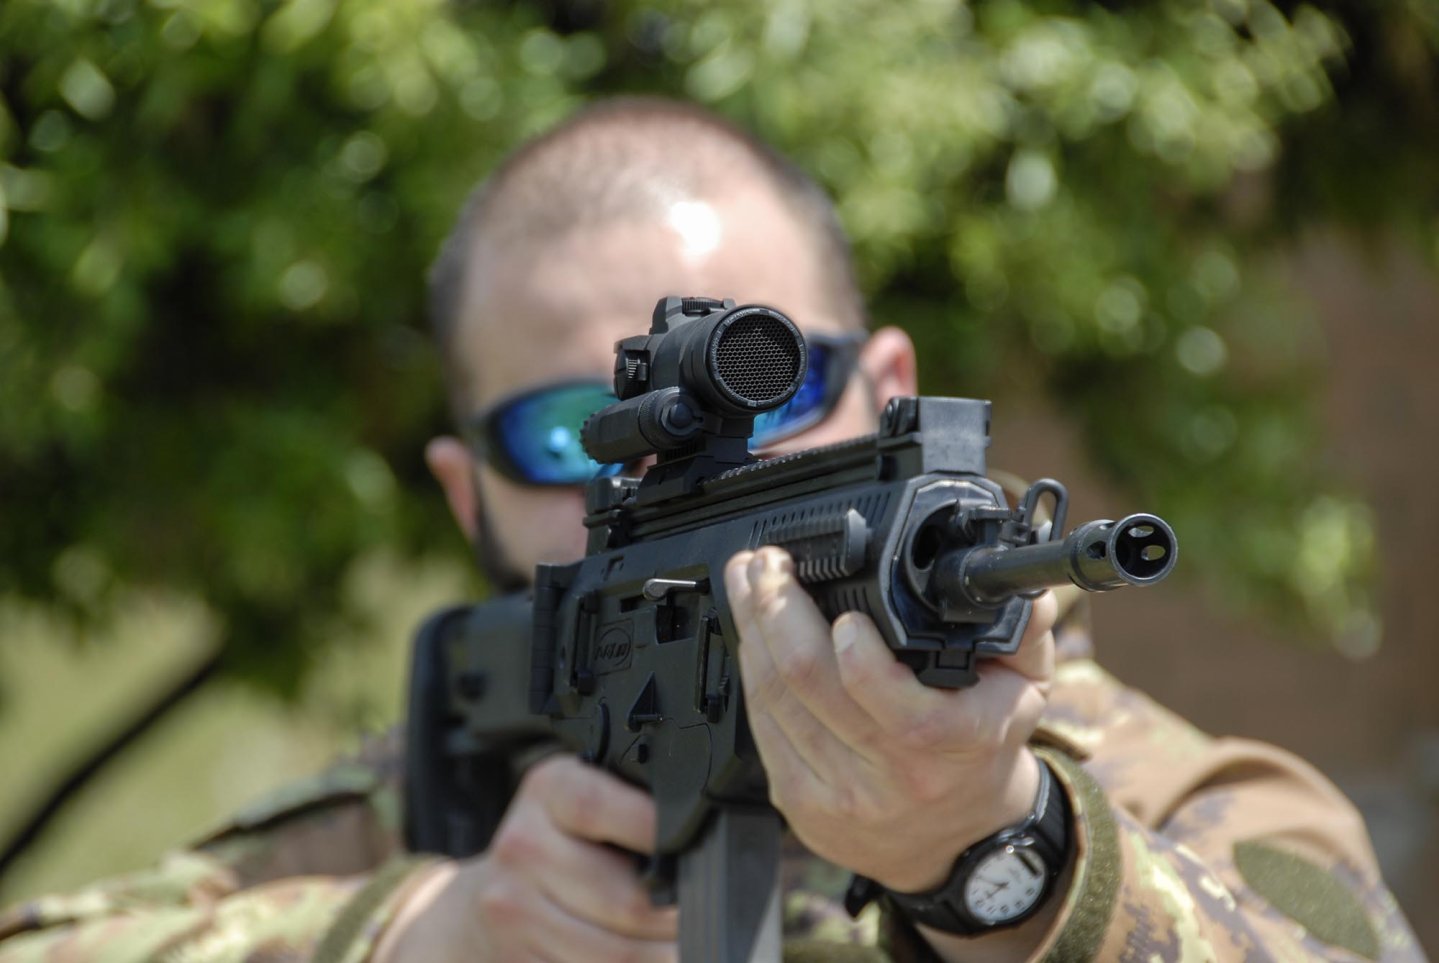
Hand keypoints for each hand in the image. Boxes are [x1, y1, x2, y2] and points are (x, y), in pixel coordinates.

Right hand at [374, 755, 677, 962]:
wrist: (482, 902)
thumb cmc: (556, 844)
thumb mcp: (586, 802)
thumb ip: (632, 808)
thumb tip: (701, 837)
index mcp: (550, 790)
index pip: (598, 807)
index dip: (654, 832)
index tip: (694, 853)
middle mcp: (523, 846)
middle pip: (627, 901)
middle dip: (679, 917)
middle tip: (703, 914)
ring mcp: (512, 909)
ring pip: (617, 954)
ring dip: (663, 956)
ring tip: (679, 945)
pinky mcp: (515, 960)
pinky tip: (637, 958)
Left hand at [724, 547, 1056, 892]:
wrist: (957, 841)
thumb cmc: (982, 749)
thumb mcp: (1024, 688)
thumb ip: (1021, 629)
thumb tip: (1016, 584)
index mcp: (954, 742)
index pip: (893, 702)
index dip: (856, 652)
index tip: (844, 611)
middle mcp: (892, 774)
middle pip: (808, 682)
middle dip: (775, 608)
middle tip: (767, 562)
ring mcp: (839, 793)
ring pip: (773, 698)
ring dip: (751, 628)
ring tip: (749, 580)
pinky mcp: (798, 802)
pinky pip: (759, 725)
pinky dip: (750, 670)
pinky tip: (750, 633)